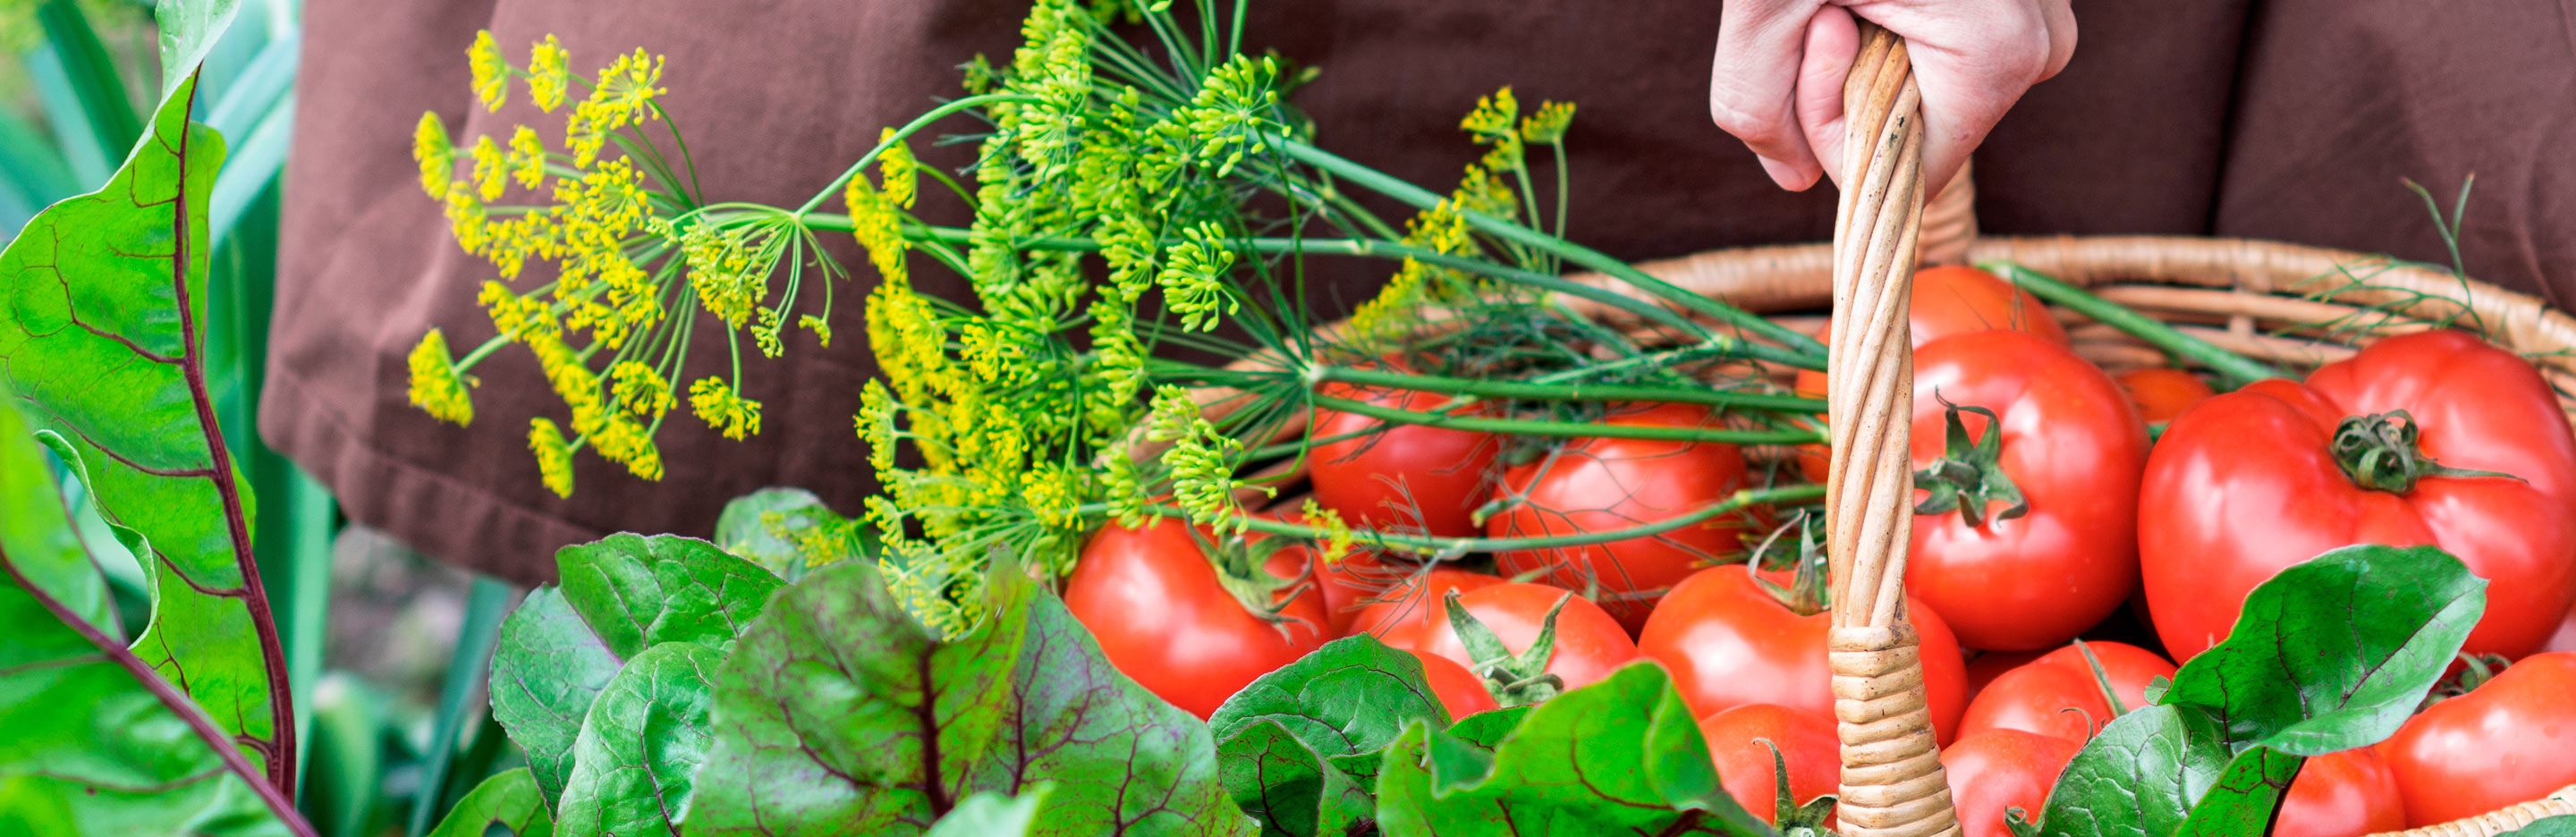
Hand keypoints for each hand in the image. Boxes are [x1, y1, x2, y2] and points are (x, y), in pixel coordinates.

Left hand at [1709, 0, 2074, 193]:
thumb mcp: (1762, 4)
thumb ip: (1758, 109)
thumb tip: (1792, 177)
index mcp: (2000, 56)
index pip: (1911, 171)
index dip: (1838, 129)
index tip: (1820, 40)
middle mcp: (2044, 39)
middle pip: (1927, 127)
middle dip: (1856, 82)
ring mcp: (2044, 12)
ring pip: (1940, 87)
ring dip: (1876, 48)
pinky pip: (1956, 46)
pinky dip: (1903, 19)